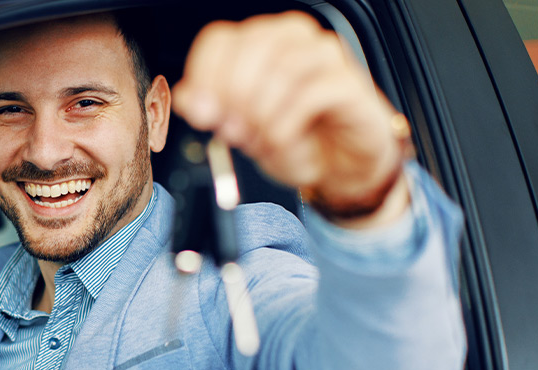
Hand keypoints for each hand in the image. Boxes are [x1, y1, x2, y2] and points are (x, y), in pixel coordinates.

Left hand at [173, 11, 410, 227]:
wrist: (341, 164)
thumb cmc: (293, 138)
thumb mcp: (241, 130)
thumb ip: (212, 112)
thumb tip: (189, 99)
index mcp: (258, 42)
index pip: (219, 41)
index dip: (204, 77)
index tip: (201, 114)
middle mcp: (291, 38)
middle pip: (249, 49)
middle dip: (233, 96)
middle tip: (230, 132)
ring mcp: (323, 55)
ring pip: (281, 69)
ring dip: (261, 113)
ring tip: (258, 140)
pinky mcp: (348, 82)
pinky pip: (310, 94)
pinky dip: (287, 124)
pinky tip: (281, 141)